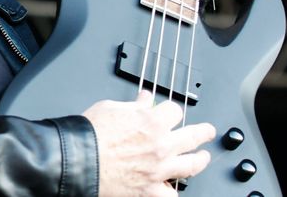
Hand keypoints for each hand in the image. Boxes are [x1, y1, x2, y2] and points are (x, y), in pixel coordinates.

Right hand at [84, 91, 214, 196]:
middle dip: (203, 132)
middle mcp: (161, 144)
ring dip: (200, 160)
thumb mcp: (110, 107)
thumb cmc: (90, 133)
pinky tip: (173, 188)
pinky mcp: (150, 190)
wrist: (78, 159)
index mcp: (151, 120)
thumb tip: (143, 99)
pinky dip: (171, 192)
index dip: (171, 110)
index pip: (174, 110)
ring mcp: (159, 169)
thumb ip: (132, 105)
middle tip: (207, 131)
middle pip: (193, 135)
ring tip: (203, 157)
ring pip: (191, 165)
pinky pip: (170, 195)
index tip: (170, 112)